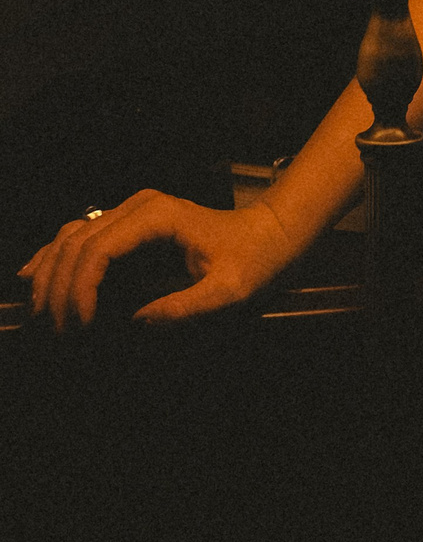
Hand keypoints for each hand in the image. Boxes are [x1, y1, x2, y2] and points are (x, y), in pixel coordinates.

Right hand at [17, 191, 304, 331]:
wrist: (271, 235)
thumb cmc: (254, 261)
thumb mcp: (229, 291)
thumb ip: (185, 308)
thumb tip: (134, 324)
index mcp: (157, 217)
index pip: (98, 250)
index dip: (80, 290)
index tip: (81, 328)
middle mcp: (138, 207)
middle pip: (76, 244)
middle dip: (59, 291)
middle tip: (56, 334)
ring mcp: (131, 213)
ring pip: (70, 238)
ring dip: (50, 276)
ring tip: (41, 317)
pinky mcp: (130, 225)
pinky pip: (80, 237)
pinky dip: (54, 258)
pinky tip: (32, 278)